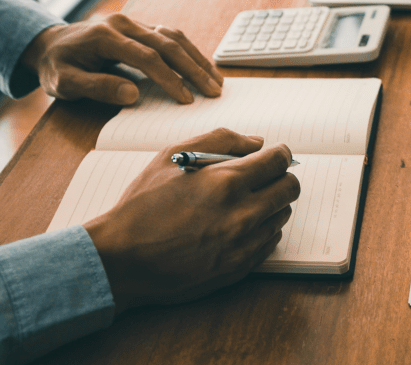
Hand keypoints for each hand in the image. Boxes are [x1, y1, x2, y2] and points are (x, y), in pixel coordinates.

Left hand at [21, 13, 222, 104]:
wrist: (51, 43)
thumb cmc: (58, 66)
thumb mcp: (65, 83)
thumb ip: (97, 87)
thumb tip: (132, 95)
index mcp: (106, 36)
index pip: (147, 57)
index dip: (169, 78)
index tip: (185, 99)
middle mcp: (124, 24)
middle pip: (168, 43)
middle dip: (193, 68)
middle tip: (213, 90)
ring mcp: (133, 22)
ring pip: (174, 36)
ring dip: (197, 58)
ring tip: (215, 80)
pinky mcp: (140, 26)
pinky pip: (170, 35)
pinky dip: (189, 51)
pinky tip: (201, 66)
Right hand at [84, 129, 299, 311]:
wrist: (121, 260)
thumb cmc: (142, 206)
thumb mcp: (172, 158)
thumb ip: (220, 141)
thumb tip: (257, 142)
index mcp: (225, 183)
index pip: (279, 161)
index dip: (280, 154)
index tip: (275, 155)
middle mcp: (241, 214)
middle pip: (290, 188)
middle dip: (280, 177)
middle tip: (263, 177)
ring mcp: (242, 245)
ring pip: (282, 215)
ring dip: (271, 204)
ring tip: (245, 202)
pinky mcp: (239, 268)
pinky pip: (271, 242)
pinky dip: (263, 229)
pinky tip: (239, 225)